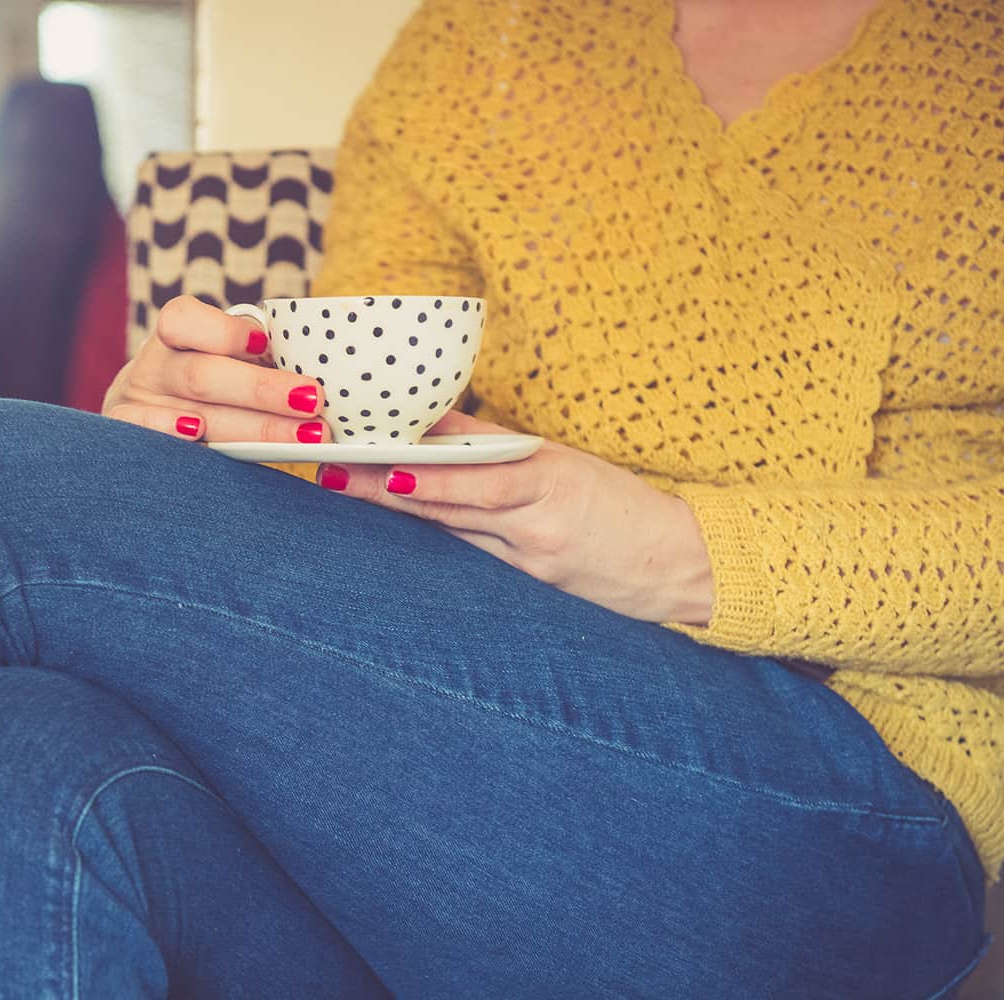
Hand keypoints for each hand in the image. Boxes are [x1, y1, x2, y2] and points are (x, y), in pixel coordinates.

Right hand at [103, 296, 328, 442]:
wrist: (154, 409)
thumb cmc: (212, 377)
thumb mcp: (229, 354)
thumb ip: (261, 353)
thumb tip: (330, 365)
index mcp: (178, 332)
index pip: (185, 319)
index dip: (225, 333)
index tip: (267, 345)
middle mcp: (154, 365)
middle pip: (203, 375)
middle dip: (261, 390)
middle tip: (312, 401)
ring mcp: (138, 402)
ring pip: (193, 414)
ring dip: (252, 427)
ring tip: (301, 437)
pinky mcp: (130, 434)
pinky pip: (147, 437)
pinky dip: (174, 435)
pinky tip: (203, 438)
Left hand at [318, 412, 715, 624]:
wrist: (684, 566)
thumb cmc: (620, 510)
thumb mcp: (564, 465)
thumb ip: (496, 450)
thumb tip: (430, 425)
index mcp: (547, 469)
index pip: (471, 457)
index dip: (419, 456)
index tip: (373, 447)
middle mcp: (538, 510)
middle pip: (448, 494)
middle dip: (384, 480)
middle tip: (331, 466)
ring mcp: (533, 553)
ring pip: (451, 528)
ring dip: (396, 508)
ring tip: (343, 486)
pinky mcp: (533, 585)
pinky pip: (473, 560)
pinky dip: (435, 543)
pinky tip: (394, 534)